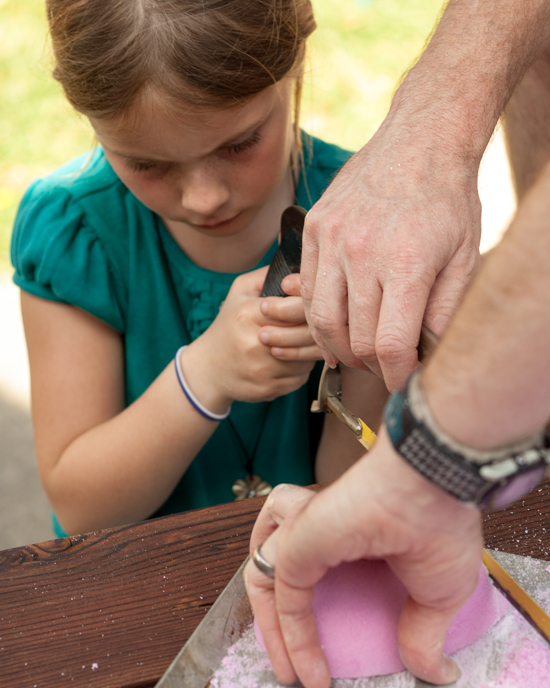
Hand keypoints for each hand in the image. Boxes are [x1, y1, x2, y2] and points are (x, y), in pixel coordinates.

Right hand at [182, 267, 314, 409]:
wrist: (207, 369)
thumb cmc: (228, 326)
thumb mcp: (239, 293)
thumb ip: (267, 275)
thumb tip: (296, 262)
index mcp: (248, 315)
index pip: (295, 307)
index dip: (310, 305)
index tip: (313, 303)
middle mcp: (254, 343)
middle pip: (307, 334)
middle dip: (317, 328)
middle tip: (320, 323)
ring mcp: (262, 369)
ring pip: (309, 358)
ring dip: (312, 349)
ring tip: (304, 341)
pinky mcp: (269, 389)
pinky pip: (302, 377)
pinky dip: (303, 368)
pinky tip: (292, 360)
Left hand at [245, 428, 482, 687]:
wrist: (433, 488)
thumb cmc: (440, 523)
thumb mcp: (436, 595)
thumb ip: (423, 633)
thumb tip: (439, 672)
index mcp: (350, 536)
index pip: (317, 571)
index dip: (317, 610)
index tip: (330, 662)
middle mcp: (321, 530)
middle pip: (277, 570)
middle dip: (277, 621)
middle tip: (293, 670)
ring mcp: (305, 532)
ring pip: (262, 572)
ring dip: (268, 624)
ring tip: (287, 670)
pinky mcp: (297, 543)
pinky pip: (279, 595)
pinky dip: (287, 634)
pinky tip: (305, 669)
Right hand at [301, 120, 480, 389]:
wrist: (419, 142)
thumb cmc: (447, 200)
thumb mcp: (464, 257)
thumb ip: (444, 310)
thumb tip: (425, 354)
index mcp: (405, 264)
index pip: (390, 344)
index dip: (394, 374)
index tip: (399, 381)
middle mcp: (362, 254)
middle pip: (354, 338)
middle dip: (370, 364)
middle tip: (381, 366)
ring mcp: (332, 240)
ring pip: (321, 319)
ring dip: (337, 346)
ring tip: (354, 352)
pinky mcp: (315, 229)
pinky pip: (306, 287)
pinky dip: (316, 313)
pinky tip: (333, 322)